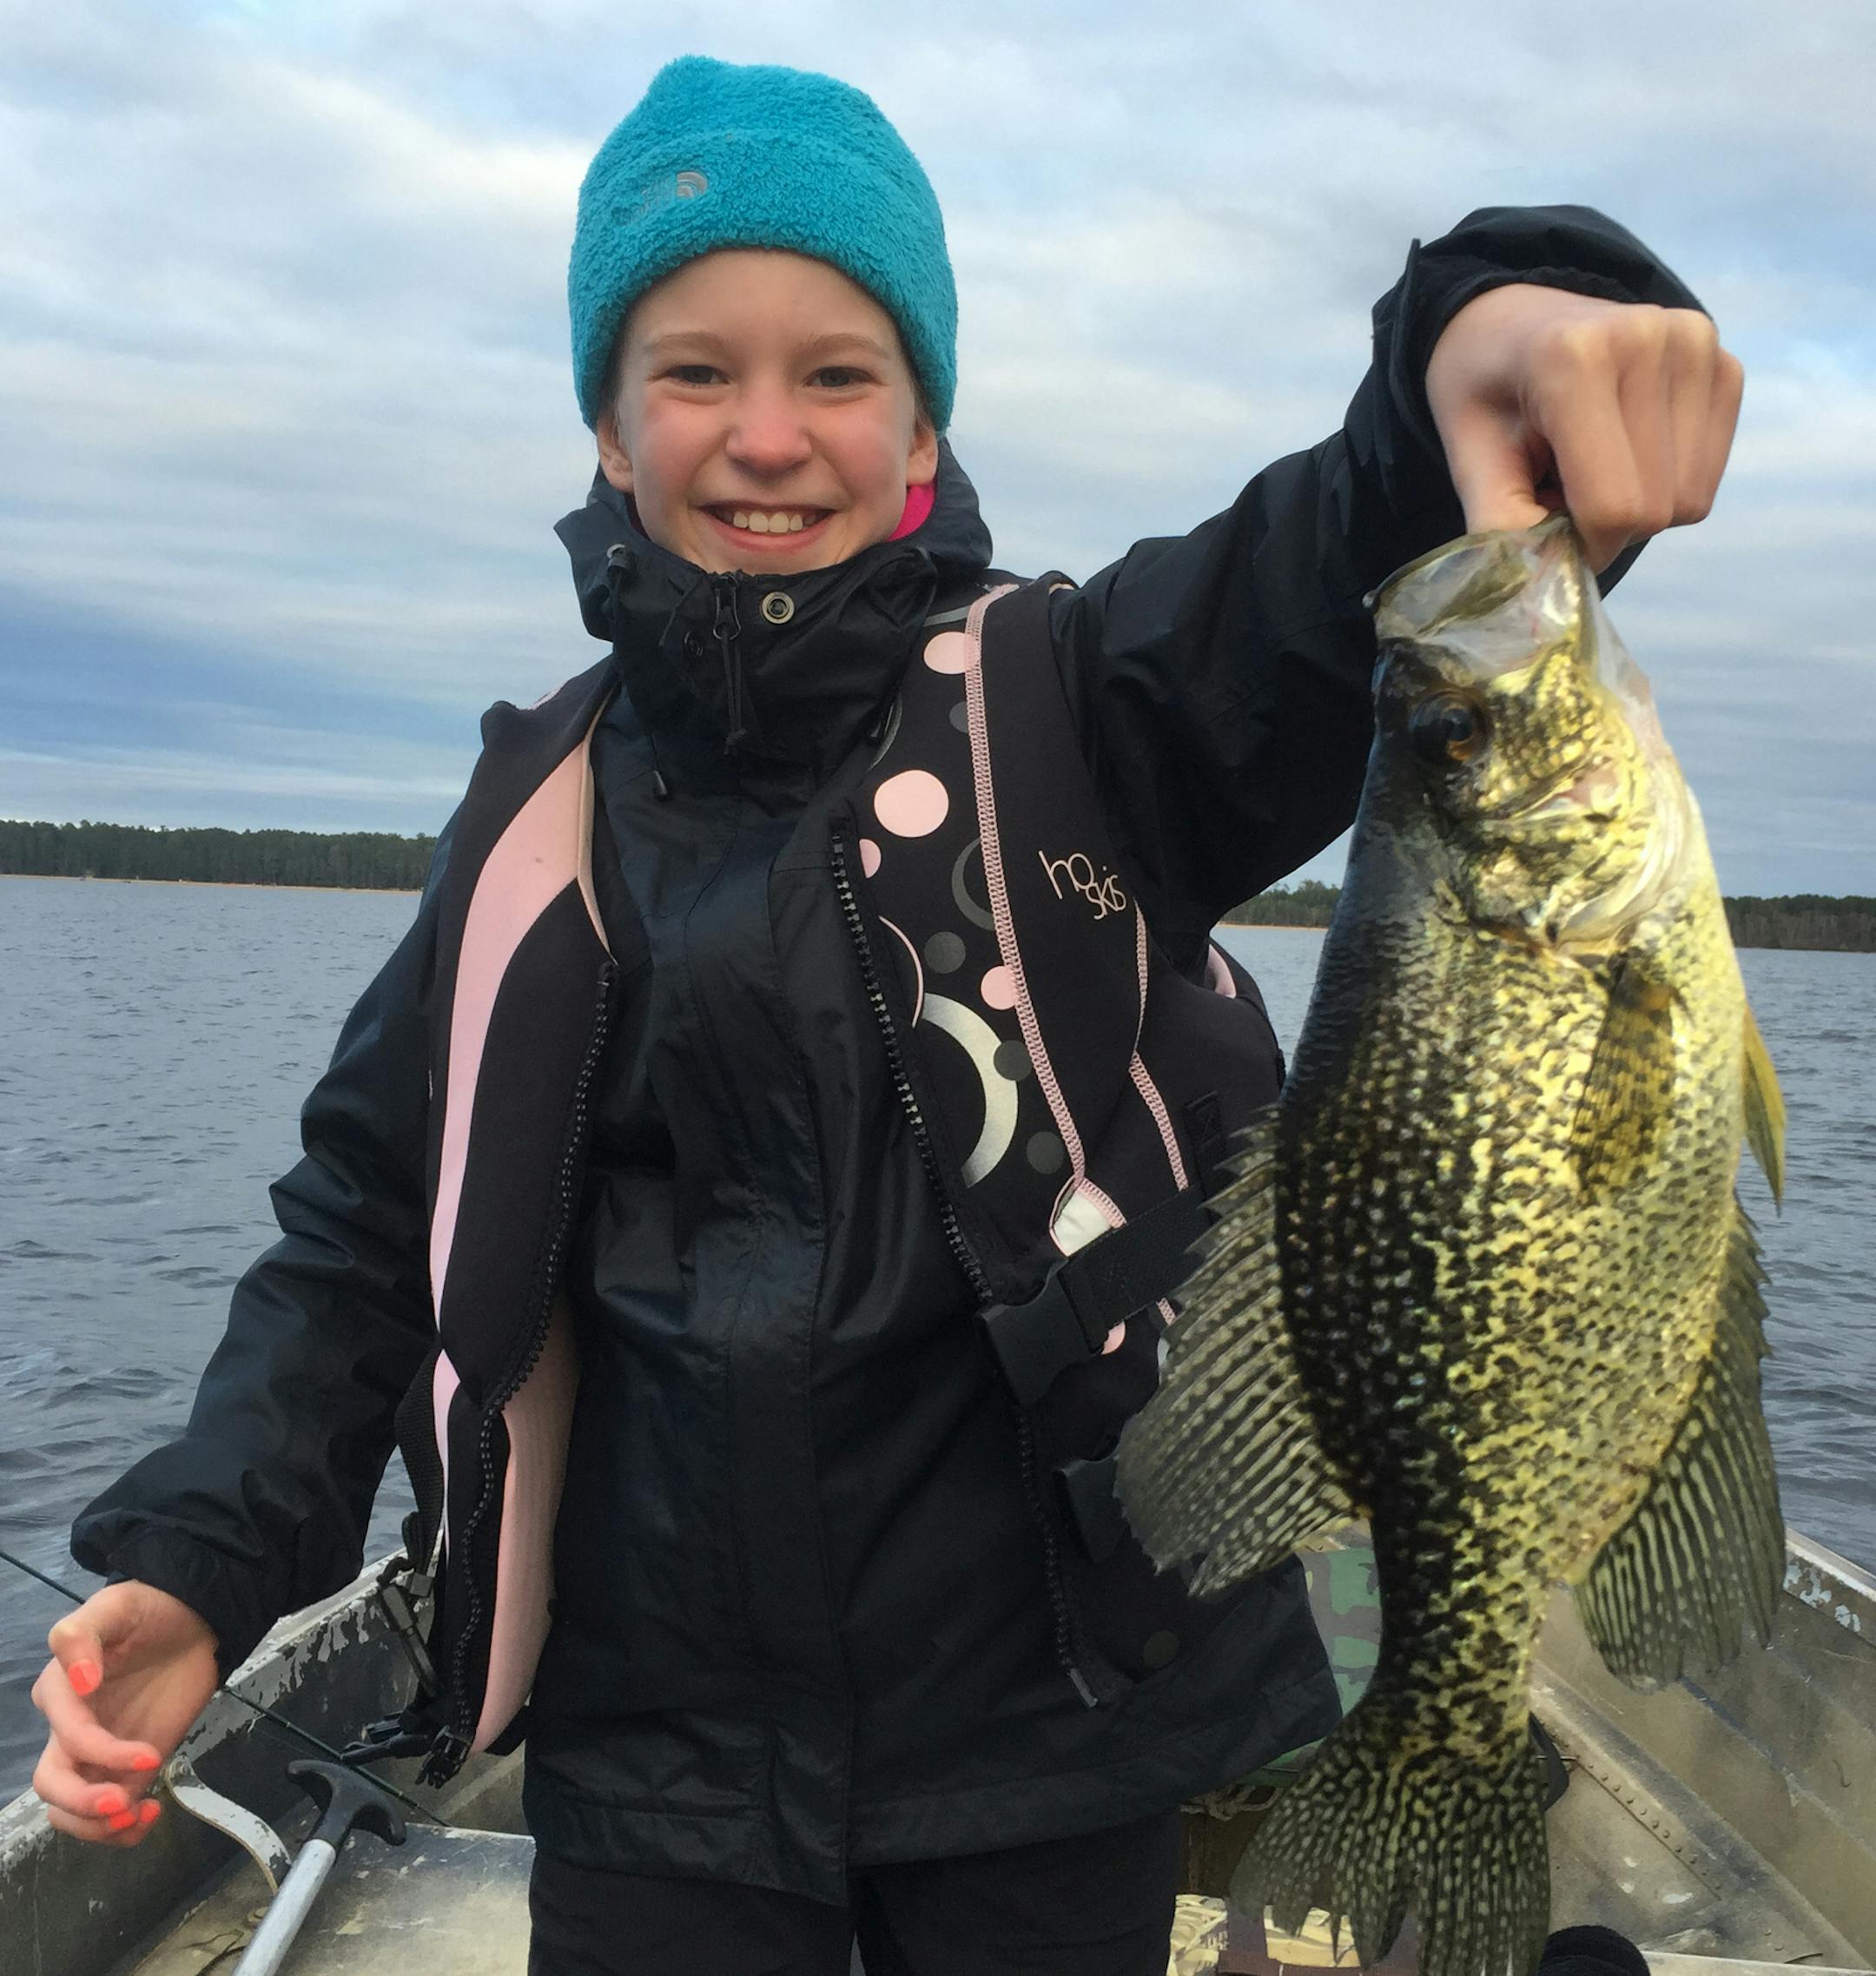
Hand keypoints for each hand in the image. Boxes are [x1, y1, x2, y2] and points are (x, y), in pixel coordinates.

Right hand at [31, 1581, 219, 1846]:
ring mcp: (98, 1755)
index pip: (67, 1738)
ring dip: (98, 1826)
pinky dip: (122, 1829)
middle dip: (83, 1803)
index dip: (100, 1752)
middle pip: (52, 1785)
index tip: (148, 1754)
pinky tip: (151, 1812)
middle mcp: (70, 1731)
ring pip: (70, 1811)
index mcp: (60, 1693)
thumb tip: (78, 1680)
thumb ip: (83, 1635)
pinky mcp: (126, 1769)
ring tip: (140, 1813)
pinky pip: (108, 1814)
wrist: (193, 1619)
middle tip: (124, 1803)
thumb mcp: (116, 1605)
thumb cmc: (149, 1609)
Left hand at [1425, 283, 1742, 571]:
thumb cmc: (1486, 390)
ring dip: (1636, 506)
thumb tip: (1541, 593)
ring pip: (1689, 499)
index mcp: (1574, 360)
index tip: (1547, 529)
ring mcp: (1697, 346)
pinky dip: (1665, 483)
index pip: (1614, 505)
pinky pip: (1707, 475)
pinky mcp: (1725, 363)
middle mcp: (1650, 340)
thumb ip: (1498, 528)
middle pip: (1657, 508)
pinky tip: (1625, 446)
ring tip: (1588, 462)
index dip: (1582, 544)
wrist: (1514, 318)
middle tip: (1559, 490)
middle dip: (1605, 526)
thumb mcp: (1466, 455)